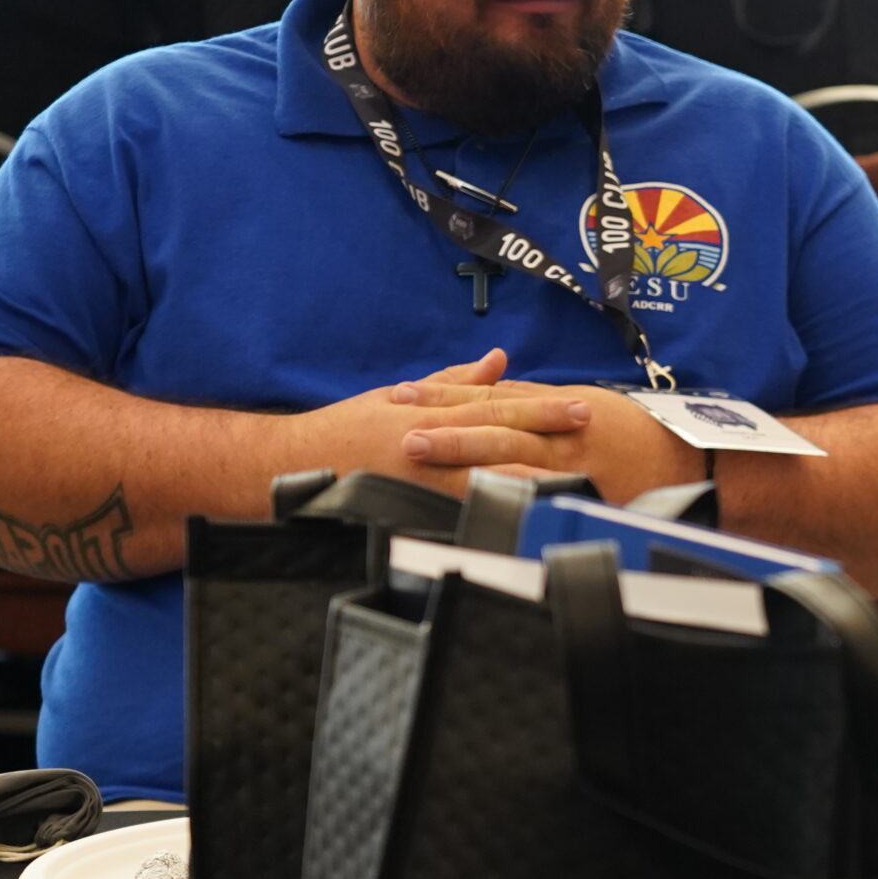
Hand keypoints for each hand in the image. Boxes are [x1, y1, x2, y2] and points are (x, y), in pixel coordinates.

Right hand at [282, 349, 595, 496]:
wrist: (288, 464)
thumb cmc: (346, 430)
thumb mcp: (397, 396)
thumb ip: (454, 382)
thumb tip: (499, 359)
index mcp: (430, 414)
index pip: (496, 406)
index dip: (540, 407)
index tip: (580, 407)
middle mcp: (429, 443)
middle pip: (497, 435)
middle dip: (545, 433)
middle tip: (589, 431)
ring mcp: (420, 479)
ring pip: (485, 475)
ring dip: (529, 477)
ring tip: (571, 480)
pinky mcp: (408, 508)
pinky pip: (457, 512)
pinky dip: (490, 513)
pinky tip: (522, 518)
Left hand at [387, 368, 704, 501]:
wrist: (688, 461)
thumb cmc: (634, 432)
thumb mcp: (584, 403)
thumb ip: (534, 397)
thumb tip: (488, 382)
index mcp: (557, 408)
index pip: (493, 397)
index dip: (447, 395)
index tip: (405, 395)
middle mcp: (561, 435)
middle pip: (496, 426)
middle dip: (446, 426)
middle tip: (402, 429)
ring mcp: (571, 468)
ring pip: (510, 457)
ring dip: (463, 454)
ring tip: (422, 455)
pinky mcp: (581, 497)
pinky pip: (536, 494)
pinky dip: (504, 493)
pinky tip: (473, 496)